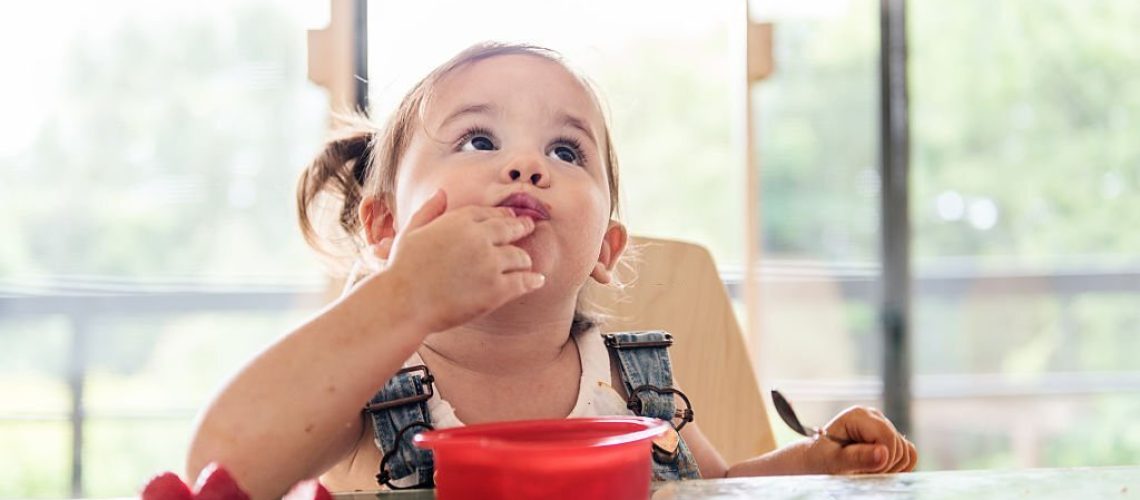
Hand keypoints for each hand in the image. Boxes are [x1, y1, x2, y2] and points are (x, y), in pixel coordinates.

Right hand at [369, 190, 544, 332]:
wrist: (403, 303)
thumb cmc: (402, 270)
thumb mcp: (411, 232)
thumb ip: (429, 210)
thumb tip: (441, 192)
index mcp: (458, 221)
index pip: (490, 213)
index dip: (503, 216)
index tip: (511, 218)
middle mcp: (479, 238)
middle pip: (511, 229)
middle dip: (523, 228)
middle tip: (530, 228)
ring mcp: (490, 263)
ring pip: (520, 256)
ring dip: (524, 260)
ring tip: (527, 264)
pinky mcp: (496, 289)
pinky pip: (523, 282)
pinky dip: (532, 281)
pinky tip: (537, 281)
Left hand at [801, 406, 917, 474]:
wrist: (817, 460)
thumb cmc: (821, 460)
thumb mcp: (834, 462)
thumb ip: (858, 458)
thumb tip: (884, 452)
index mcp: (858, 416)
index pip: (888, 438)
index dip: (882, 459)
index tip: (864, 470)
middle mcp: (873, 416)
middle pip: (899, 446)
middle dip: (884, 465)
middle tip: (861, 471)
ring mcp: (883, 426)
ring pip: (906, 452)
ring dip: (890, 467)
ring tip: (866, 469)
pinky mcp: (890, 437)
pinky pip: (909, 454)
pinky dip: (897, 466)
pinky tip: (877, 469)